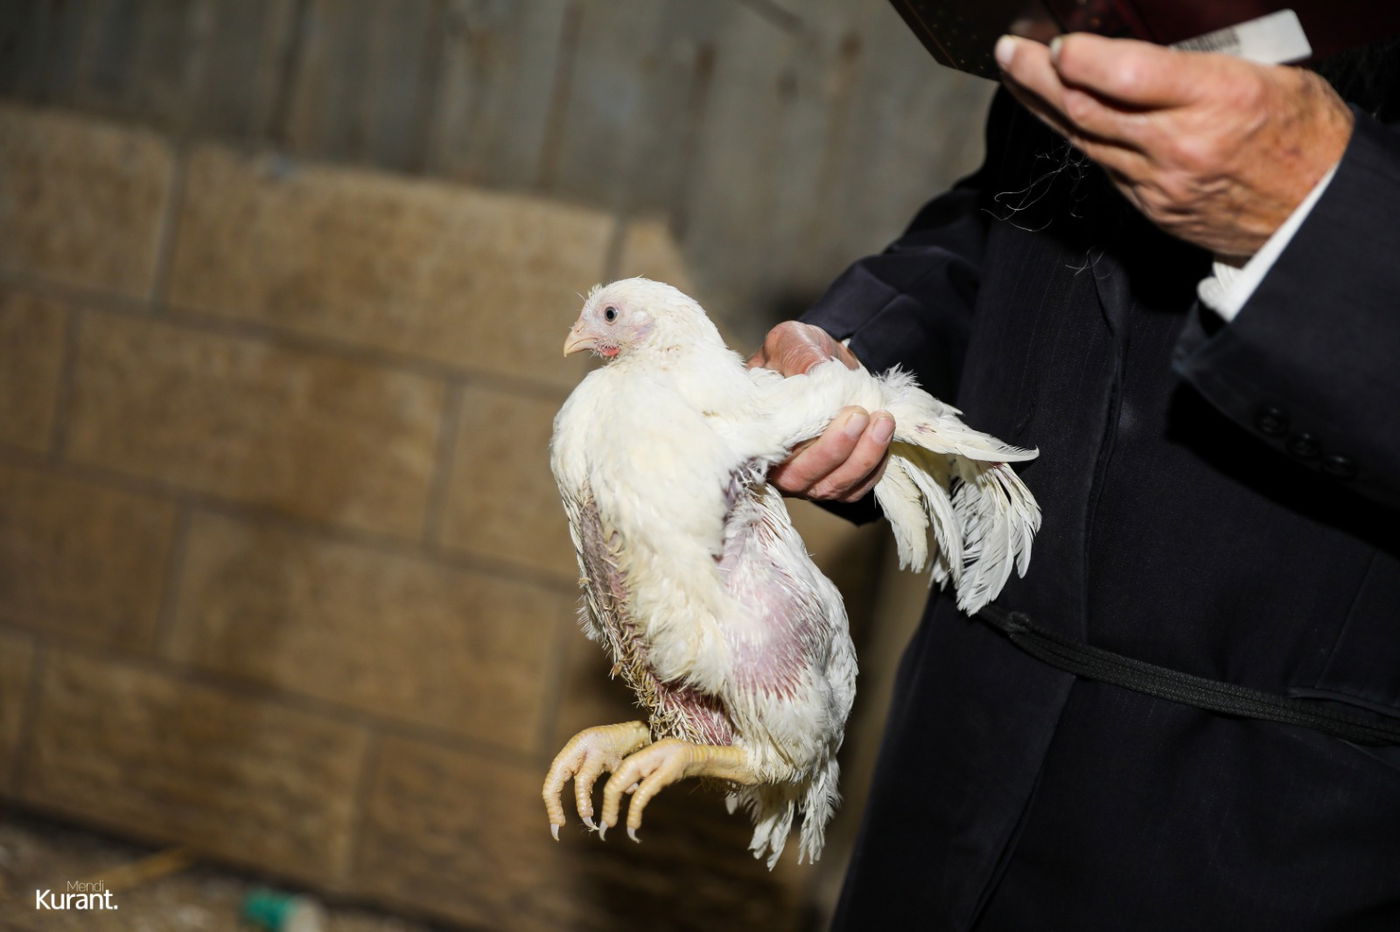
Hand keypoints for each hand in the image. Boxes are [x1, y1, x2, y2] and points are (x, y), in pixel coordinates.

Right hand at [746, 322, 892, 501]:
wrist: (824, 361)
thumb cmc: (798, 353)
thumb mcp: (791, 341)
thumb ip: (797, 357)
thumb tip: (813, 374)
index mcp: (755, 434)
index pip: (768, 456)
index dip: (794, 447)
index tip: (820, 414)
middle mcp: (776, 465)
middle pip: (802, 478)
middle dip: (835, 450)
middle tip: (859, 415)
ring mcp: (807, 478)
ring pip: (834, 487)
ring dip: (863, 457)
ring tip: (883, 420)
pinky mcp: (837, 481)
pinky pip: (858, 486)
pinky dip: (875, 465)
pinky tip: (884, 433)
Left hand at [995, 33, 1353, 259]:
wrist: (1315, 215)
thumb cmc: (1304, 136)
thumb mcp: (1271, 75)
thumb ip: (1199, 63)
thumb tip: (1139, 45)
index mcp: (1218, 101)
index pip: (1130, 78)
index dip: (1083, 59)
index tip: (1057, 41)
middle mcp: (1180, 146)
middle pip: (1087, 109)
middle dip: (1038, 76)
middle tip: (1009, 51)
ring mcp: (1158, 183)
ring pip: (1084, 138)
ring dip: (1043, 104)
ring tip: (1016, 73)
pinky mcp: (1149, 207)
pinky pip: (1101, 164)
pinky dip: (1074, 134)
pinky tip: (1056, 112)